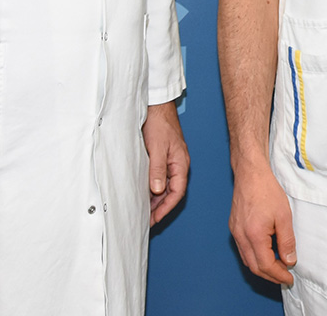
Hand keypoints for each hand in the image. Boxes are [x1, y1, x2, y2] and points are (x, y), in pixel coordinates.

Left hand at [145, 101, 188, 224]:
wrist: (157, 106)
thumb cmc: (160, 123)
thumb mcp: (157, 148)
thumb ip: (157, 169)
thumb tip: (158, 191)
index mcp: (181, 163)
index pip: (177, 192)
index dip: (166, 208)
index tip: (155, 219)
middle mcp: (178, 164)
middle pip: (172, 192)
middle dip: (161, 207)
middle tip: (148, 220)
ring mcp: (171, 160)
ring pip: (166, 185)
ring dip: (156, 199)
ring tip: (144, 211)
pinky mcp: (163, 157)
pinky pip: (161, 177)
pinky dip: (153, 187)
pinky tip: (144, 192)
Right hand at [229, 164, 295, 284]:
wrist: (250, 173)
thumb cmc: (267, 190)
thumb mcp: (284, 216)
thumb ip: (287, 241)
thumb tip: (289, 260)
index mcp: (254, 235)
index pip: (266, 265)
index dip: (279, 275)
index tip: (289, 278)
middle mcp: (241, 236)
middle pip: (254, 267)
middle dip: (270, 275)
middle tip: (285, 277)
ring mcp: (235, 232)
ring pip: (247, 260)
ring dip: (262, 267)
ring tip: (278, 267)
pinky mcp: (234, 227)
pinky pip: (243, 249)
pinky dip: (255, 257)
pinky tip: (266, 253)